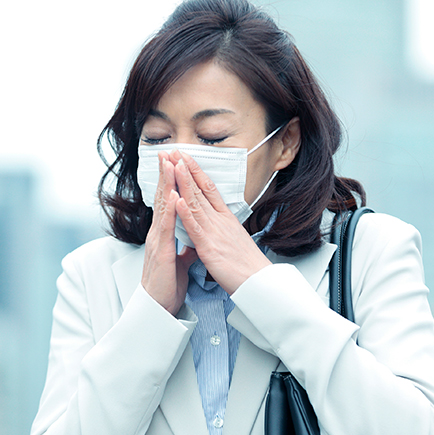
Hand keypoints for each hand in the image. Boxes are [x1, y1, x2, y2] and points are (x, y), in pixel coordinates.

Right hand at [141, 152, 198, 314]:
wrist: (159, 309)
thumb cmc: (168, 286)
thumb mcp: (180, 262)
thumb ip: (185, 247)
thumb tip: (192, 239)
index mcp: (163, 235)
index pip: (168, 203)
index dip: (170, 182)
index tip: (174, 163)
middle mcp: (158, 234)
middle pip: (162, 198)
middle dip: (165, 174)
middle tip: (167, 152)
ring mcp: (158, 241)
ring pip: (163, 207)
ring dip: (166, 184)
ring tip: (169, 164)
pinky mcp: (162, 253)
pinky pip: (166, 228)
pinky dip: (170, 211)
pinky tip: (173, 196)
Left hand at [170, 151, 270, 294]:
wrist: (258, 282)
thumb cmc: (246, 265)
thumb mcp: (233, 240)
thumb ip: (222, 229)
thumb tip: (216, 222)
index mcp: (226, 219)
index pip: (210, 190)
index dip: (197, 172)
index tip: (187, 158)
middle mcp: (220, 221)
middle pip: (201, 190)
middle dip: (186, 170)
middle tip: (175, 152)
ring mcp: (214, 232)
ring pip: (196, 203)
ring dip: (183, 183)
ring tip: (174, 165)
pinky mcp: (209, 247)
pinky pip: (195, 227)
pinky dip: (185, 212)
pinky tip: (177, 199)